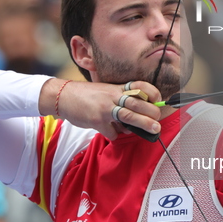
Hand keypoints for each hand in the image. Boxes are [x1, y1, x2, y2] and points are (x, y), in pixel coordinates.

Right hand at [39, 79, 161, 139]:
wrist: (64, 96)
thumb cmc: (87, 95)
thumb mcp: (105, 91)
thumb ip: (120, 99)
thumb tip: (136, 114)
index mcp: (116, 87)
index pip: (139, 86)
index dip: (152, 92)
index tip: (158, 99)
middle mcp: (112, 96)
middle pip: (137, 103)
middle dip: (151, 112)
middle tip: (158, 120)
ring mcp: (105, 108)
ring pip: (129, 116)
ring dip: (144, 124)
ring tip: (154, 129)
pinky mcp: (97, 121)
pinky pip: (112, 132)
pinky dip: (115, 135)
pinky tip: (112, 132)